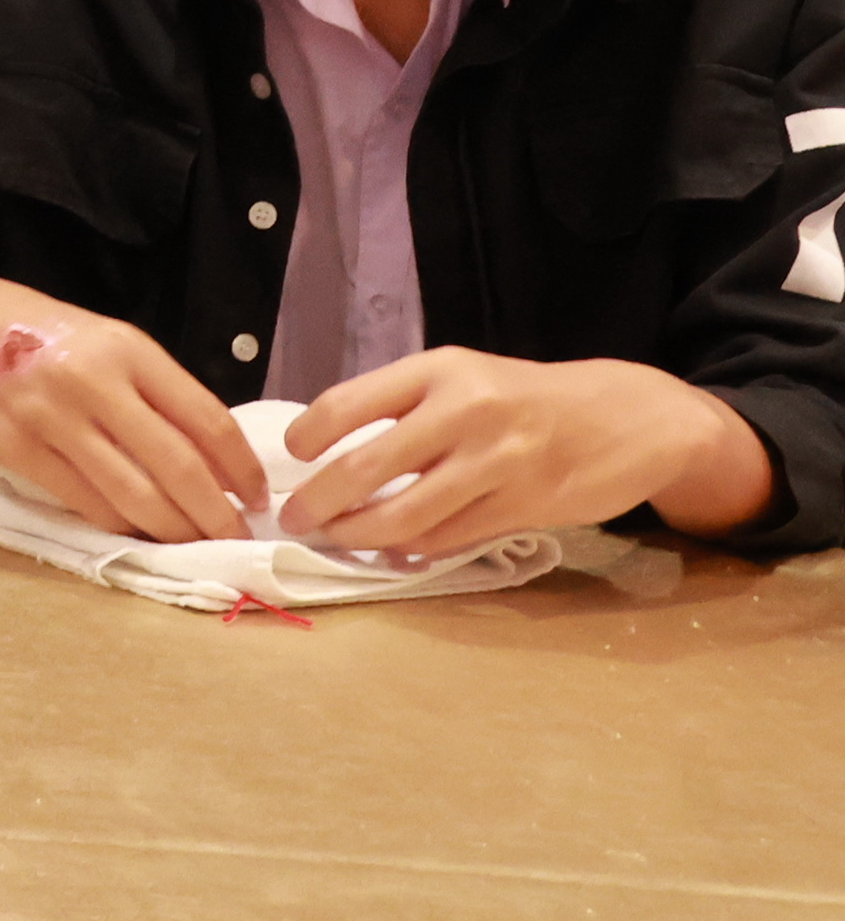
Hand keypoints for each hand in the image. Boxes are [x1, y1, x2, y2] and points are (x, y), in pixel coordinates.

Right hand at [0, 266, 264, 541]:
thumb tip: (212, 458)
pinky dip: (121, 526)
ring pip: (134, 495)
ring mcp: (52, 420)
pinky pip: (86, 503)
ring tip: (195, 545)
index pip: (206, 419)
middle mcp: (93, 382)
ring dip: (174, 531)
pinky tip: (140, 534)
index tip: (255, 496)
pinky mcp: (19, 451)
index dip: (241, 468)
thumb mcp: (104, 341)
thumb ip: (153, 389)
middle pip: (178, 467)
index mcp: (126, 348)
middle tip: (234, 538)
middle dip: (215, 515)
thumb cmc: (37, 332)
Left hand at [283, 350, 776, 552]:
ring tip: (337, 539)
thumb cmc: (528, 399)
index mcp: (440, 371)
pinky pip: (449, 537)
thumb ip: (405, 407)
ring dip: (359, 535)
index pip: (346, 404)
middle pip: (362, 469)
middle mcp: (466, 412)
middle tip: (294, 519)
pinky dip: (414, 548)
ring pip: (404, 516)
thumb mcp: (465, 379)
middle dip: (316, 503)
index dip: (306, 438)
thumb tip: (330, 454)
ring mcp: (498, 463)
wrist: (627, 418)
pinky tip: (397, 549)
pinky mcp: (525, 507)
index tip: (293, 456)